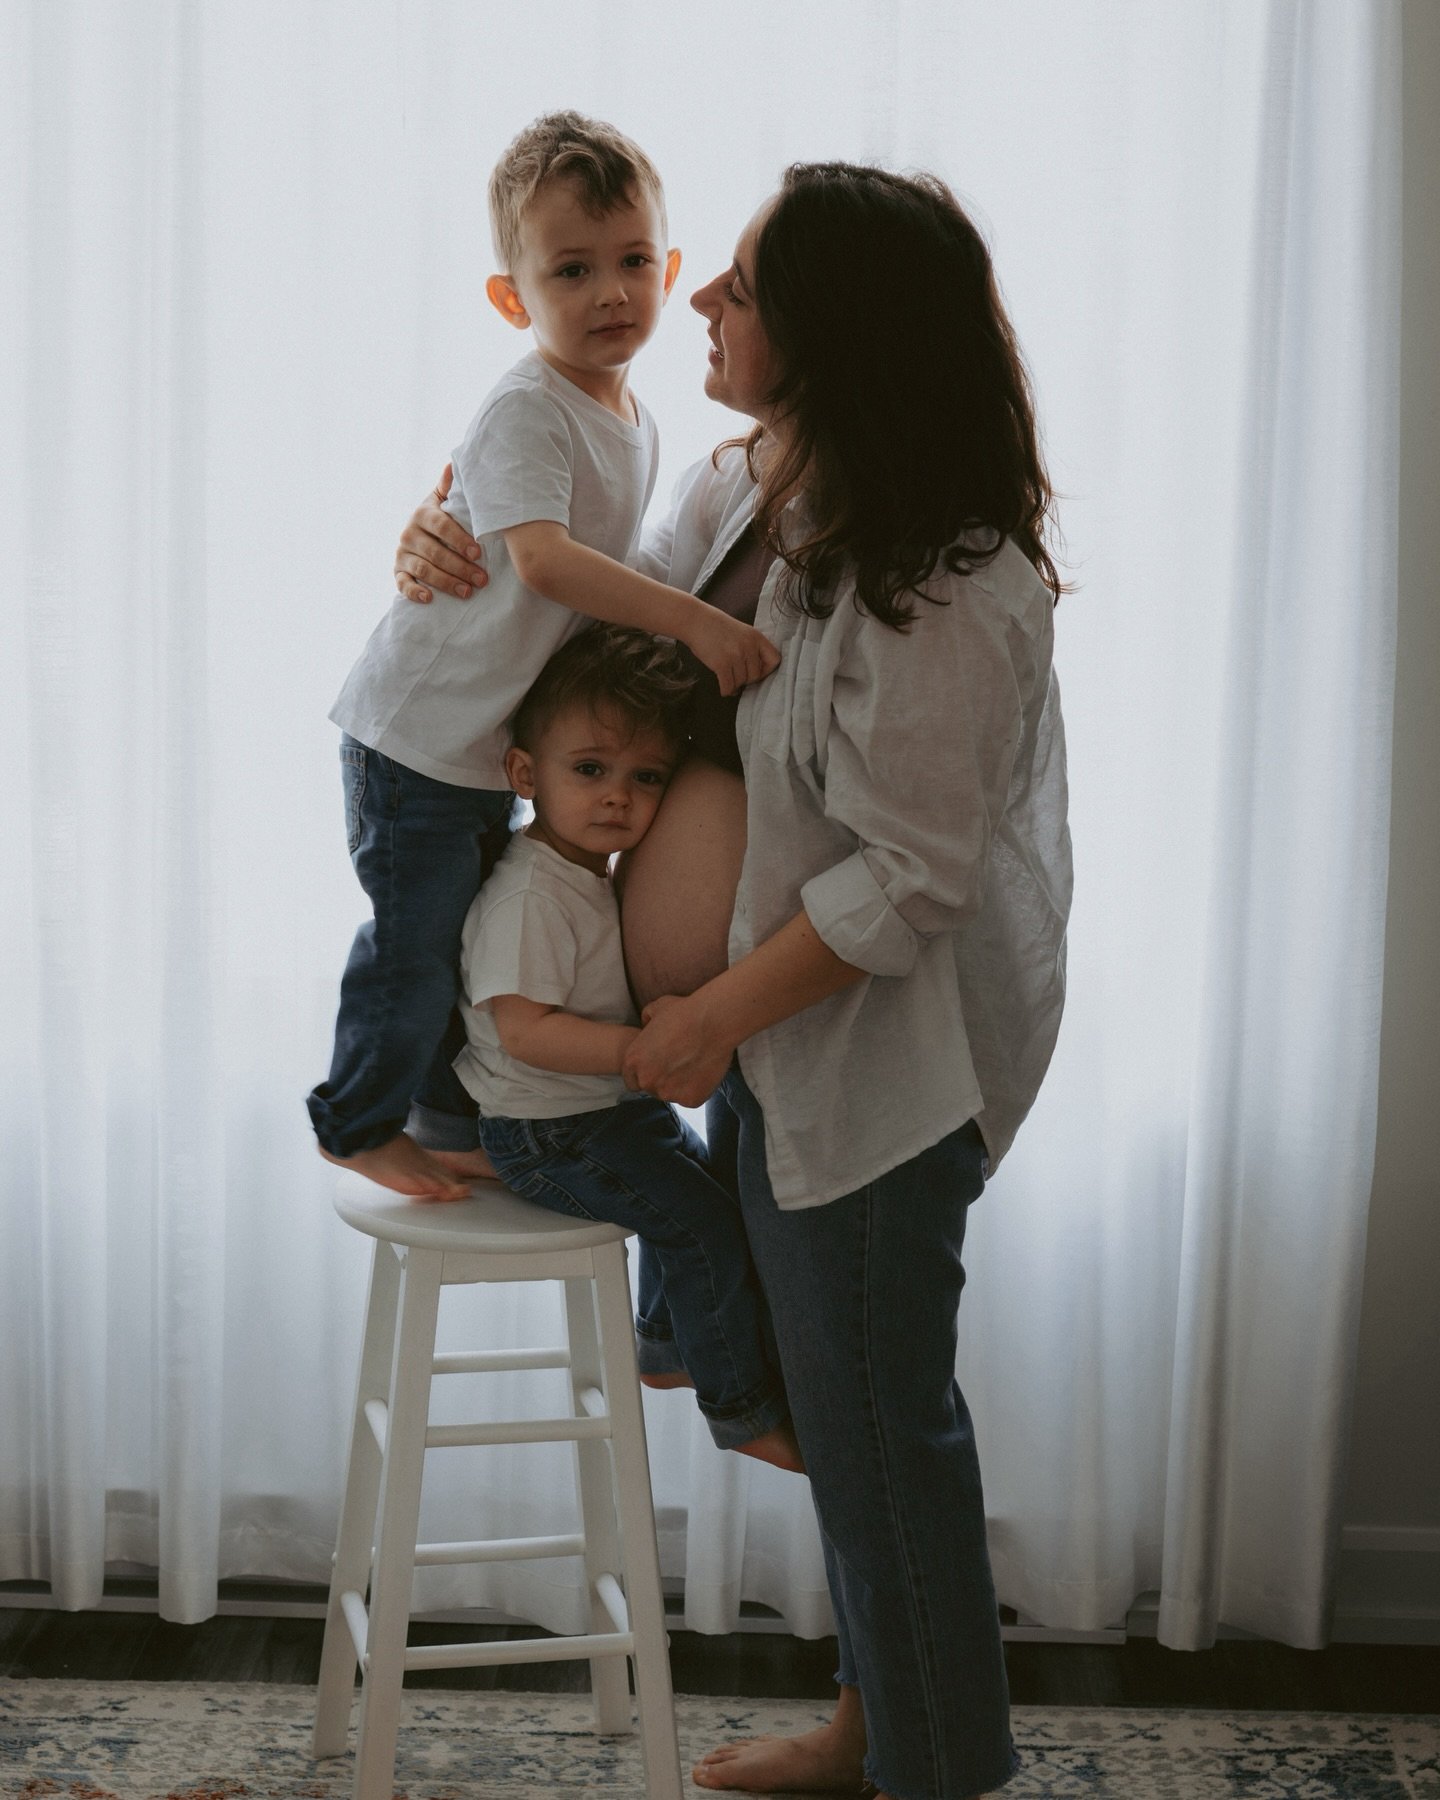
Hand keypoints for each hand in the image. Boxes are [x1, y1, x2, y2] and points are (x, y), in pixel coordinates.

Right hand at [394, 463, 488, 602]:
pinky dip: (414, 593)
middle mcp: (408, 533)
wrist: (417, 535)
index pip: (441, 527)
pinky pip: (403, 585)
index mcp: (422, 514)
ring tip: (468, 592)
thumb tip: (454, 463)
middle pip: (435, 553)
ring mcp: (402, 554)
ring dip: (446, 582)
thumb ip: (449, 487)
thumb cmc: (439, 518)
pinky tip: (430, 599)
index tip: (478, 553)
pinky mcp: (398, 572)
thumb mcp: (443, 500)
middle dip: (460, 567)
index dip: (459, 540)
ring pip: (424, 571)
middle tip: (482, 579)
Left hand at [622, 994, 735, 1106]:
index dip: (646, 1073)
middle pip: (651, 1088)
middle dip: (662, 1079)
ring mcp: (668, 1093)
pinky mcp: (690, 1100)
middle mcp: (647, 1081)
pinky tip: (703, 1070)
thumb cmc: (684, 1012)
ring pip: (671, 1094)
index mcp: (633, 1062)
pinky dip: (697, 1088)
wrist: (713, 1021)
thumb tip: (646, 1025)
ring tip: (693, 1064)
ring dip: (679, 1085)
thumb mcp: (655, 1009)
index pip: (632, 1080)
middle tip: (679, 1063)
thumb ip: (645, 1021)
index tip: (659, 1066)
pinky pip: (691, 1098)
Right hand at [683, 605, 780, 697]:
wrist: (695, 620)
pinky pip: (729, 686)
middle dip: (746, 680)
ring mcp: (735, 655)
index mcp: (756, 637)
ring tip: (728, 678)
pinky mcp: (722, 664)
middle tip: (737, 675)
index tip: (756, 671)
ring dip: (734, 684)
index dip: (767, 670)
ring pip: (741, 682)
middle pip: (756, 676)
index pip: (775, 660)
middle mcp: (749, 646)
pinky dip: (726, 690)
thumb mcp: (741, 631)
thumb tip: (756, 674)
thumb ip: (751, 648)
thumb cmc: (716, 627)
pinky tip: (724, 687)